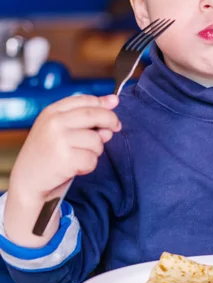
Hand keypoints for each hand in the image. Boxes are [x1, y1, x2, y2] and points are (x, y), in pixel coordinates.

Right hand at [5, 94, 120, 245]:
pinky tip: (75, 168)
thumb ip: (85, 117)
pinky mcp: (66, 158)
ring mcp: (59, 140)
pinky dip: (88, 166)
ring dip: (95, 151)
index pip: (85, 100)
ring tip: (79, 157)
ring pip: (97, 140)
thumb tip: (113, 102)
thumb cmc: (47, 154)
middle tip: (115, 128)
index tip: (114, 106)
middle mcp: (54, 122)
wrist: (27, 181)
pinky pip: (92, 159)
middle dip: (111, 120)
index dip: (103, 103)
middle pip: (95, 114)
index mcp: (52, 112)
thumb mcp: (60, 130)